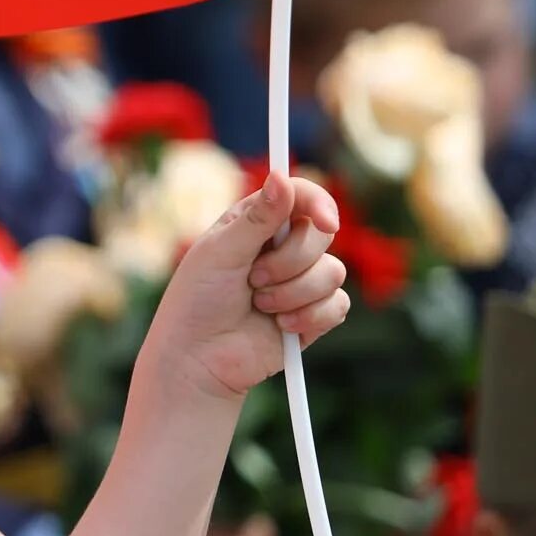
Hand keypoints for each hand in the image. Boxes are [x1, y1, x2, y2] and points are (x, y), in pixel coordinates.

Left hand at [146, 173, 346, 401]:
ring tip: (260, 305)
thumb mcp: (220, 252)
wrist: (199, 359)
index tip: (324, 221)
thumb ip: (256, 219)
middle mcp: (282, 247)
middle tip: (253, 279)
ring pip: (333, 272)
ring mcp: (300, 280)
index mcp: (257, 222)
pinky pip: (338, 305)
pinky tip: (280, 326)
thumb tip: (281, 176)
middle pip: (321, 235)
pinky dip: (309, 317)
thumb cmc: (197, 300)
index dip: (318, 204)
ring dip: (293, 293)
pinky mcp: (313, 314)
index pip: (302, 197)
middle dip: (289, 262)